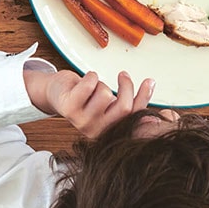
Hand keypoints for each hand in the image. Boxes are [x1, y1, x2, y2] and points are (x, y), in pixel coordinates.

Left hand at [24, 68, 154, 138]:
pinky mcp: (70, 108)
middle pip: (124, 107)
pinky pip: (90, 85)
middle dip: (126, 86)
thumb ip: (128, 101)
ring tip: (92, 88)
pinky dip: (90, 76)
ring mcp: (82, 122)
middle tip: (123, 75)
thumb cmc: (85, 97)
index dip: (144, 97)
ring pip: (106, 93)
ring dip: (101, 84)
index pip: (134, 115)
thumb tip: (152, 85)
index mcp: (109, 132)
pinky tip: (84, 82)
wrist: (57, 94)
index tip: (149, 81)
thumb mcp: (109, 103)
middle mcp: (97, 132)